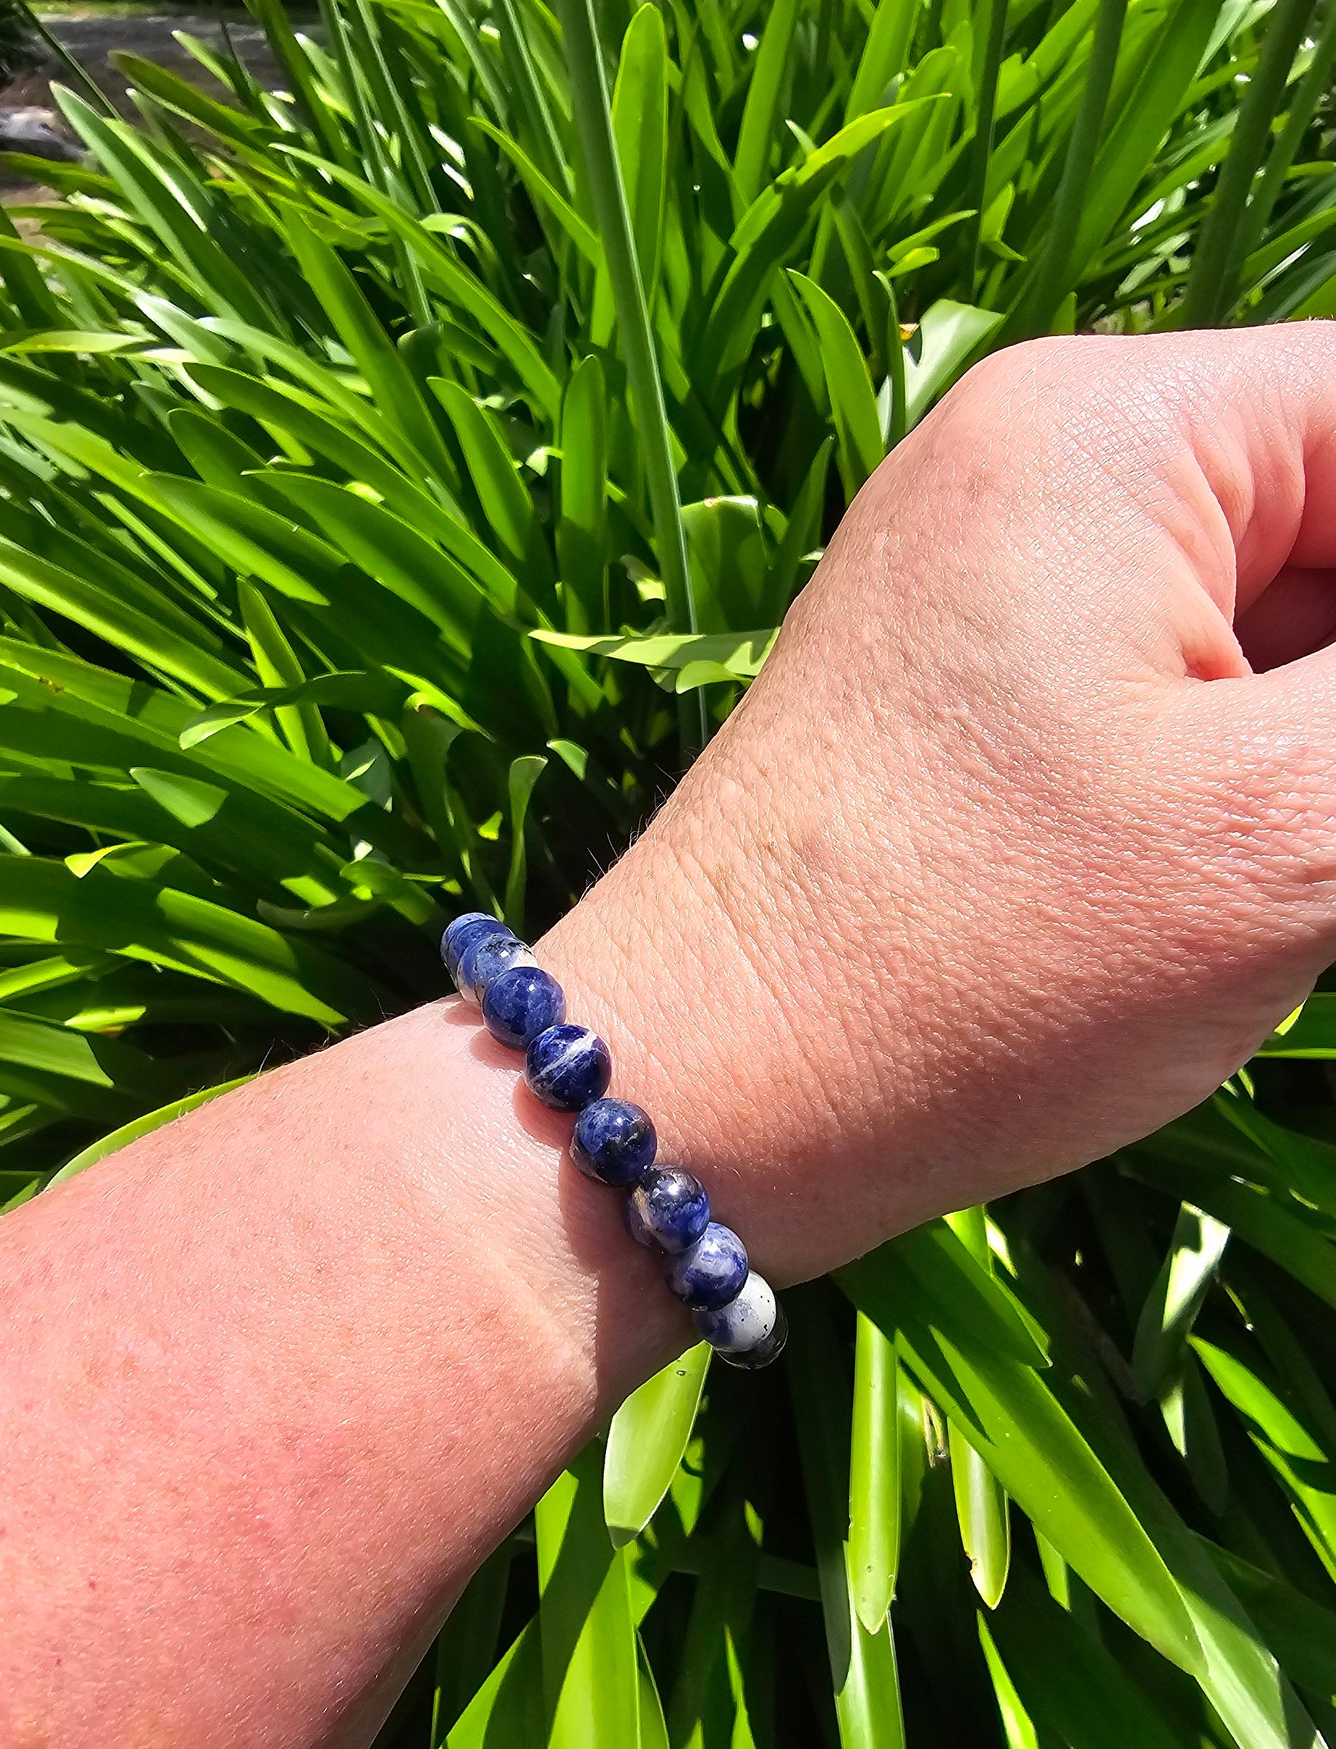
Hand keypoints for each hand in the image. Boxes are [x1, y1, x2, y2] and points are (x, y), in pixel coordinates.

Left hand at [541, 324, 1335, 1284]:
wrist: (703, 1091)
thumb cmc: (976, 963)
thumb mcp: (1292, 826)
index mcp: (1114, 430)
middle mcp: (1035, 468)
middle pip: (1332, 519)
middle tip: (1305, 854)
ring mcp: (989, 582)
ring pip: (1265, 618)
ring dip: (1313, 751)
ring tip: (1255, 882)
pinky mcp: (966, 692)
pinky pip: (1174, 686)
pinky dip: (1252, 774)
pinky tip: (1238, 891)